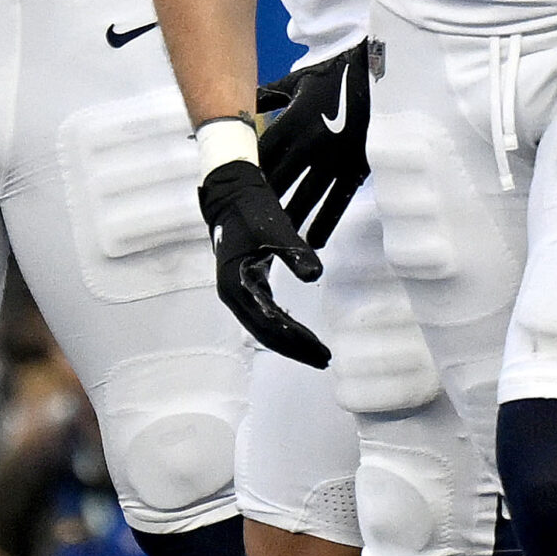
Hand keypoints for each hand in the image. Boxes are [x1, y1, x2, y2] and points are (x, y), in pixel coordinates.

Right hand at [199, 160, 329, 366]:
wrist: (231, 195)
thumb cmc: (251, 210)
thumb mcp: (276, 228)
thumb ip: (295, 253)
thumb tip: (316, 275)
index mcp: (236, 285)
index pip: (270, 324)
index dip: (297, 340)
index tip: (322, 351)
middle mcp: (234, 295)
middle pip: (265, 333)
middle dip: (295, 348)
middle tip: (325, 360)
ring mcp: (237, 292)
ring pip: (263, 327)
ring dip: (289, 341)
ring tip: (315, 352)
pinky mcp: (245, 285)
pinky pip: (263, 315)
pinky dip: (282, 326)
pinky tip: (299, 331)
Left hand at [256, 42, 371, 247]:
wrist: (378, 72)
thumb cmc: (334, 74)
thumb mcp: (296, 81)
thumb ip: (267, 97)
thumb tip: (241, 103)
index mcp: (292, 122)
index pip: (261, 156)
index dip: (247, 175)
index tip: (233, 193)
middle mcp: (310, 143)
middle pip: (279, 181)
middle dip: (262, 202)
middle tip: (247, 225)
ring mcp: (334, 157)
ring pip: (306, 196)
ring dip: (290, 218)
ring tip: (277, 238)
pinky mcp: (357, 166)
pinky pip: (338, 200)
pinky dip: (325, 221)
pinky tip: (314, 239)